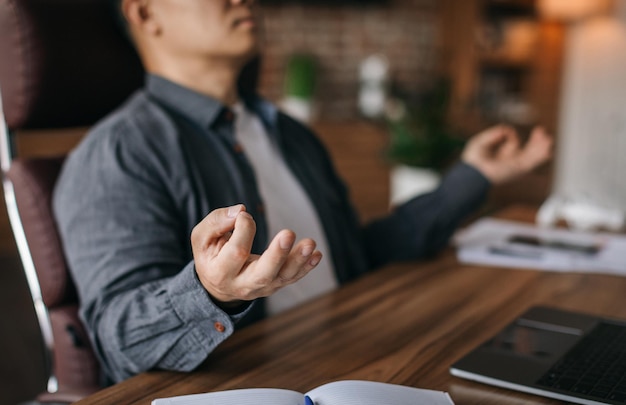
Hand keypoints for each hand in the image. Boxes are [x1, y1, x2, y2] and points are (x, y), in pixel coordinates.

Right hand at [191, 204, 321, 304]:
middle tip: (288, 233)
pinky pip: (292, 277)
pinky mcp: (276, 285)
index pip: (237, 251)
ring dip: (299, 260)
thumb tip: (240, 210)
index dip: (244, 228)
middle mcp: (242, 284)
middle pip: (263, 273)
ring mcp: (262, 288)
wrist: (218, 285)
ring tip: (311, 243)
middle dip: (277, 253)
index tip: (244, 215)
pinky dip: (306, 267)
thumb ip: (216, 222)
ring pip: (282, 277)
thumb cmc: (210, 255)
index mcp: (221, 272)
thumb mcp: (201, 238)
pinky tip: (317, 254)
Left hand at [461, 125, 552, 184]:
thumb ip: (495, 133)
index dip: (511, 136)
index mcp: (500, 157)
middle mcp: (509, 162)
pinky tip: (548, 150)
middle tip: (540, 131)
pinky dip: (540, 155)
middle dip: (534, 141)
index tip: (507, 131)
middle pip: (526, 151)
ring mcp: (515, 166)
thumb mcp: (481, 141)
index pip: (511, 145)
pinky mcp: (518, 169)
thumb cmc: (473, 160)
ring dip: (541, 146)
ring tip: (548, 138)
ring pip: (532, 155)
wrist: (474, 171)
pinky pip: (532, 161)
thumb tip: (508, 129)